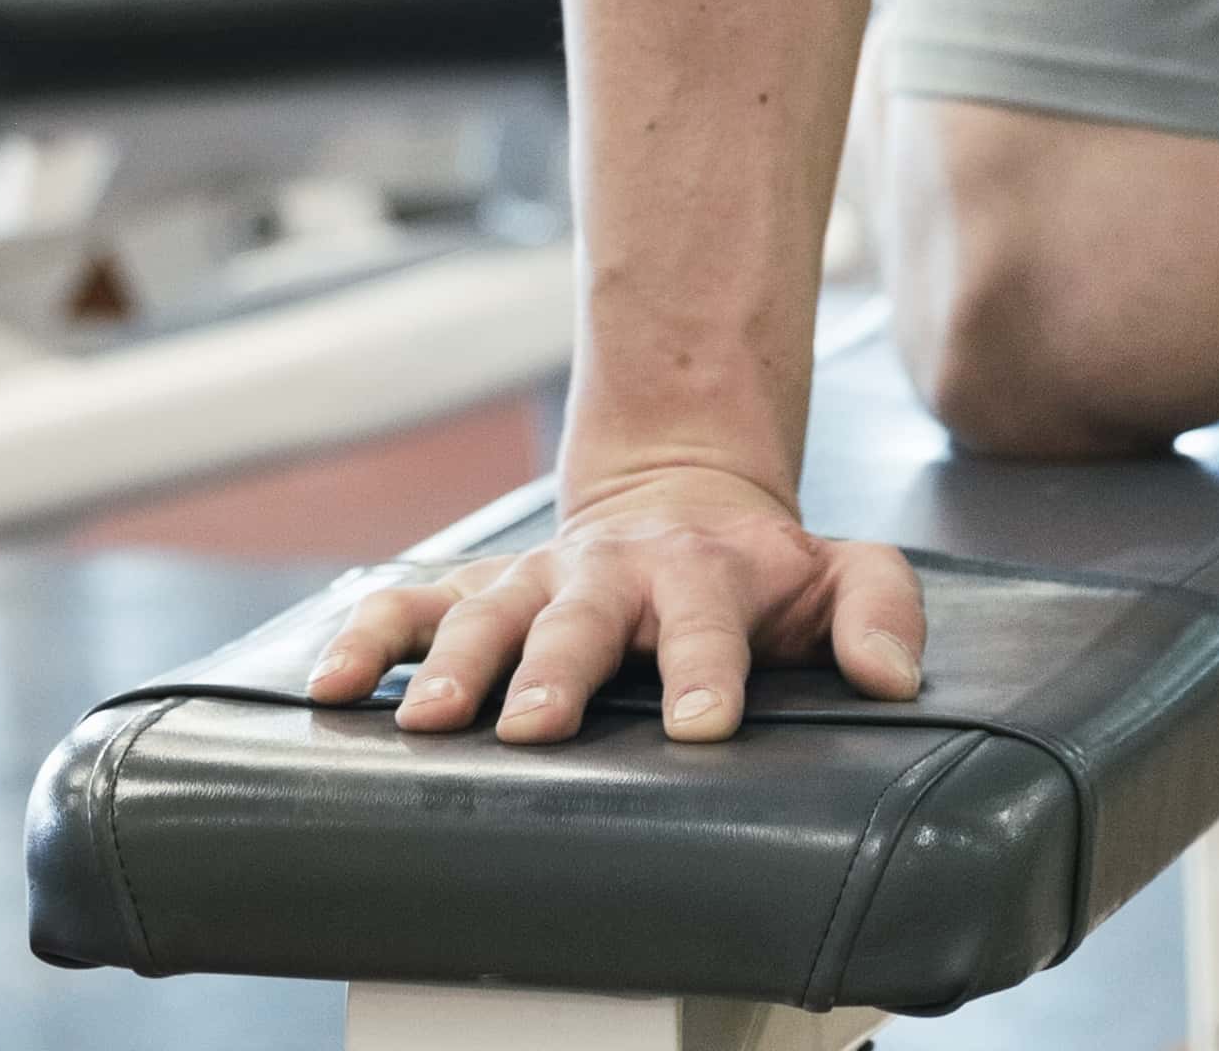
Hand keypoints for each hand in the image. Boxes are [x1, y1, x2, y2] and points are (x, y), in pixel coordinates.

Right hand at [300, 458, 923, 744]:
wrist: (682, 492)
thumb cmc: (762, 566)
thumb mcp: (843, 570)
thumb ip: (878, 612)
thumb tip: (889, 679)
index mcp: (703, 574)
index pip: (707, 624)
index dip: (704, 671)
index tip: (700, 725)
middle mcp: (610, 573)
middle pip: (579, 620)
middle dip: (553, 671)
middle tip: (533, 726)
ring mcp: (539, 578)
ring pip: (486, 613)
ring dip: (453, 664)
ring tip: (422, 721)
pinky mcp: (483, 589)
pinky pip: (413, 606)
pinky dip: (367, 637)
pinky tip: (328, 683)